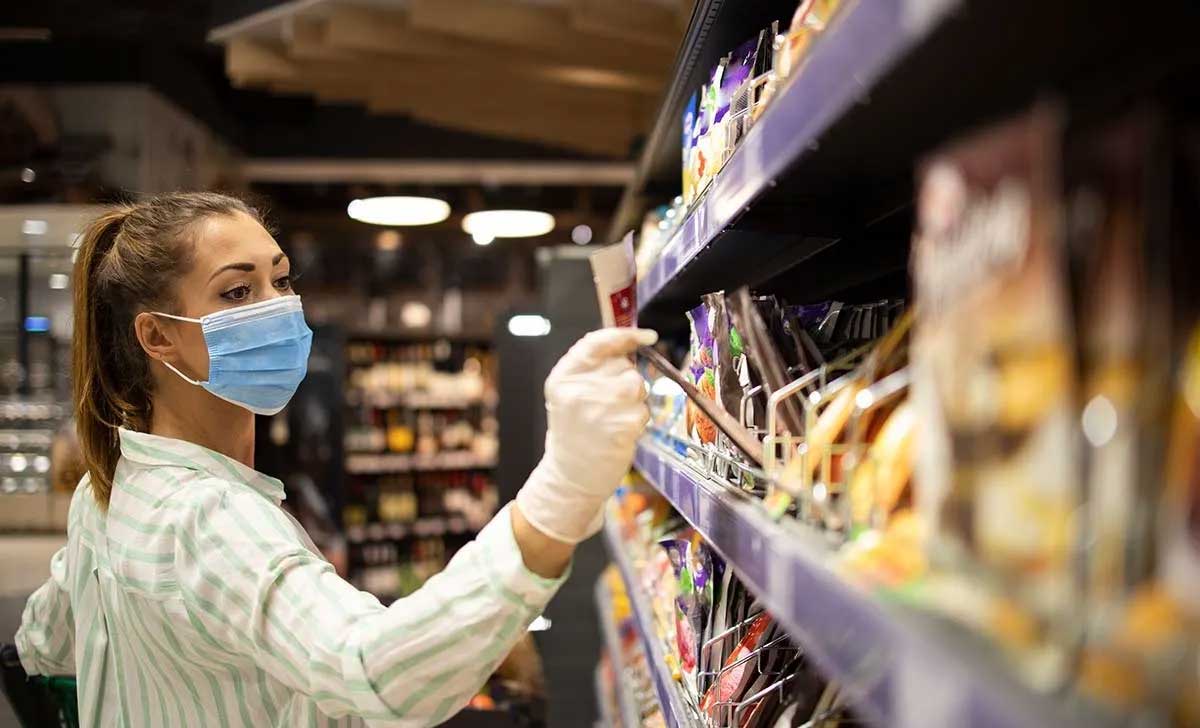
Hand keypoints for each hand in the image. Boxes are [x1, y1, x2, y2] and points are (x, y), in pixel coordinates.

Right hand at [515, 328, 656, 543]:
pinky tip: (621, 433)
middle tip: (608, 405)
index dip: (625, 334)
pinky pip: (643, 410)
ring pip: (637, 384)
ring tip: (615, 419)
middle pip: (623, 364)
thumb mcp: (570, 394)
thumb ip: (593, 367)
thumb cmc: (576, 433)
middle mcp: (578, 389)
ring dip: (635, 400)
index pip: (597, 342)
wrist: (571, 477)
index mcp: (563, 377)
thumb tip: (633, 341)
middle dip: (625, 379)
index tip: (646, 336)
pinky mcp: (621, 426)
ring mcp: (600, 407)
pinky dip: (638, 421)